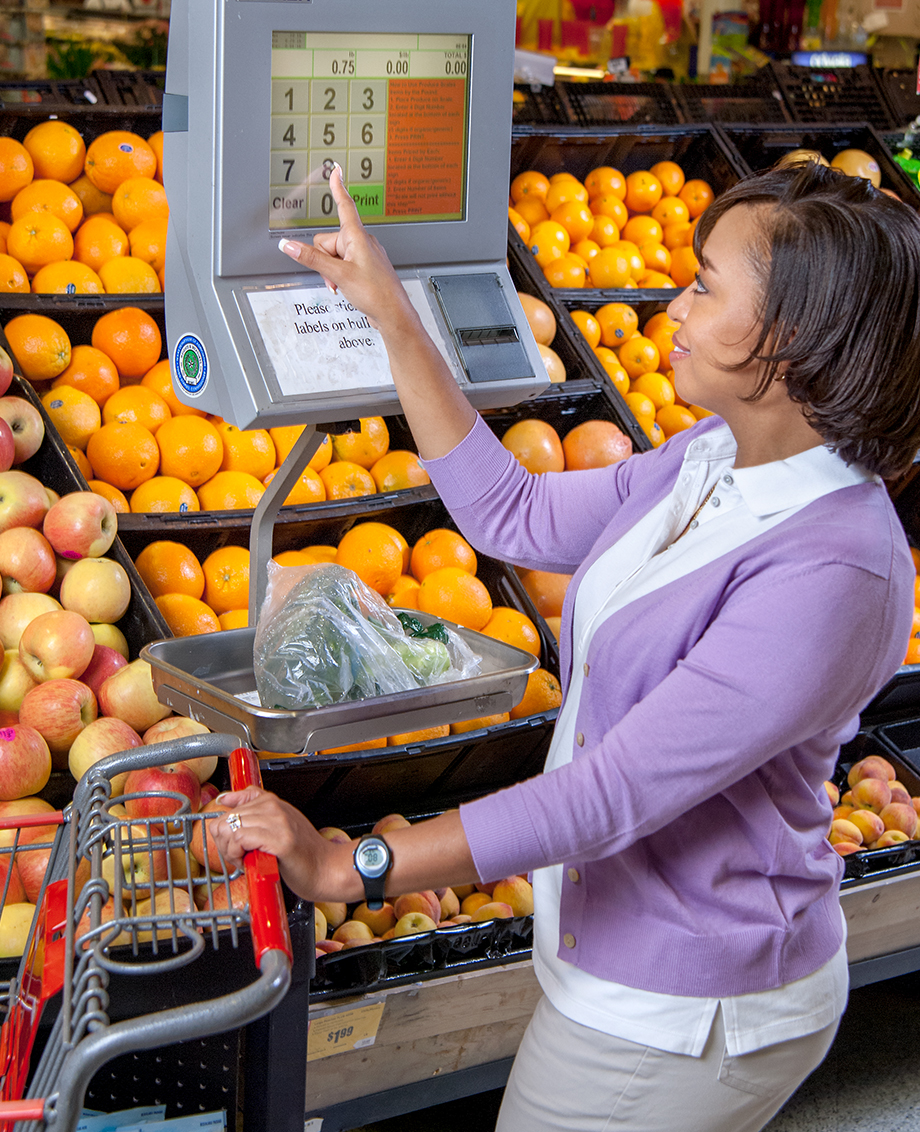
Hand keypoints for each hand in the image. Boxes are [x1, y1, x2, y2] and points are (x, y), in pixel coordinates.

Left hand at [210, 786, 353, 901]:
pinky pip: (240, 839)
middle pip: (226, 819)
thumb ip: (252, 811)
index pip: (232, 803)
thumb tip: (223, 799)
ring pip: (230, 828)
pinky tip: (249, 862)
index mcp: (272, 801)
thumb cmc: (303, 854)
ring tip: (246, 860)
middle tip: (240, 856)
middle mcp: (274, 807)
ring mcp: (277, 821)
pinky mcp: (279, 839)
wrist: (327, 869)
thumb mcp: (277, 825)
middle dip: (226, 842)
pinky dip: (237, 854)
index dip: (226, 827)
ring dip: (231, 851)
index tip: (234, 841)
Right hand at [278, 163, 416, 334]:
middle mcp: (361, 242)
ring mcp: (363, 255)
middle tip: (335, 276)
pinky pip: (342, 265)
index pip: (344, 205)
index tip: (335, 170)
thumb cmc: (376, 293)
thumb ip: (311, 259)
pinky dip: (338, 276)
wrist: (393, 314)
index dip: (337, 188)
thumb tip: (289, 245)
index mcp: (357, 236)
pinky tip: (345, 288)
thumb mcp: (338, 274)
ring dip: (331, 271)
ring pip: (333, 255)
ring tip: (342, 284)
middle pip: (327, 241)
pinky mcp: (364, 268)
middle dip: (324, 259)